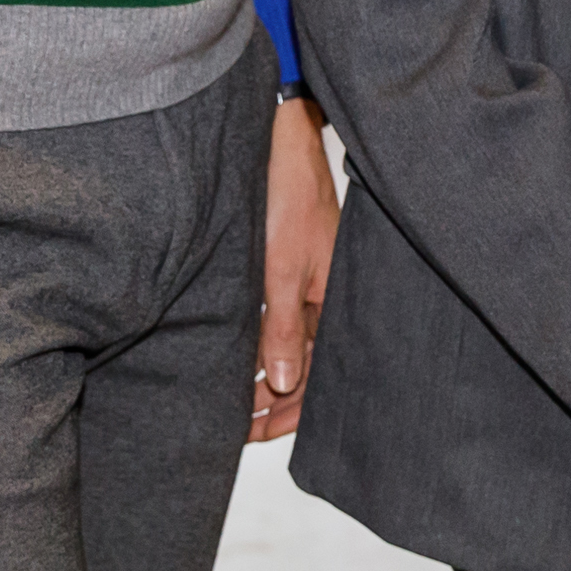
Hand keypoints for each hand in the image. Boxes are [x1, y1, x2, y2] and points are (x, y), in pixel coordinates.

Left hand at [254, 94, 337, 440]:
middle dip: (275, 403)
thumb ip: (282, 327)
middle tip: (238, 428)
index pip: (317, 378)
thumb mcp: (282, 267)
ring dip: (266, 376)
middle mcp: (327, 299)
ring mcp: (310, 283)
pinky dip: (263, 344)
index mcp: (335, 303)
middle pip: (306, 369)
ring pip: (292, 346)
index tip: (251, 432)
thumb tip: (281, 384)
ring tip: (235, 401)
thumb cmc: (288, 195)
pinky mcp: (292, 266)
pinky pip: (282, 320)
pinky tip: (241, 355)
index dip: (286, 411)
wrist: (281, 138)